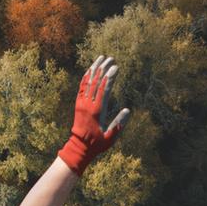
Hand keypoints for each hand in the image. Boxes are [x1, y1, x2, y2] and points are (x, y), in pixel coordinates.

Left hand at [57, 55, 130, 175]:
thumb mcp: (110, 137)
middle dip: (103, 69)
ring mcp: (81, 103)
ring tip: (101, 58)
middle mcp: (88, 104)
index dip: (109, 77)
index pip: (103, 89)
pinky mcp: (78, 103)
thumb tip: (127, 110)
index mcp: (96, 111)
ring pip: (87, 82)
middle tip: (110, 59)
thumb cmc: (96, 144)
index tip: (115, 67)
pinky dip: (86, 77)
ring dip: (94, 69)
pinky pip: (81, 86)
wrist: (79, 147)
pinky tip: (90, 69)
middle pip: (96, 82)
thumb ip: (118, 124)